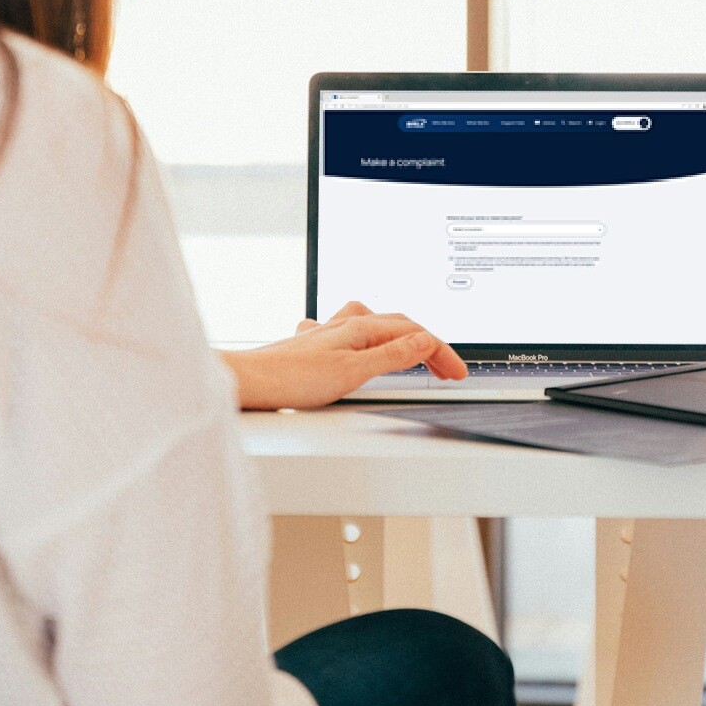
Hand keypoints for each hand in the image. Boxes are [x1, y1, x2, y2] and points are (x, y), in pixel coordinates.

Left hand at [222, 302, 466, 410]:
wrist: (248, 381)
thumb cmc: (291, 378)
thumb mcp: (353, 371)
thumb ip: (391, 356)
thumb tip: (426, 340)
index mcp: (359, 327)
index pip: (414, 334)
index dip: (440, 353)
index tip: (457, 373)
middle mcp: (344, 324)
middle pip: (398, 326)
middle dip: (427, 345)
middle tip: (446, 369)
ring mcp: (328, 334)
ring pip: (374, 325)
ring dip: (400, 336)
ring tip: (414, 350)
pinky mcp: (314, 347)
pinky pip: (350, 334)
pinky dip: (368, 340)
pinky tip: (359, 347)